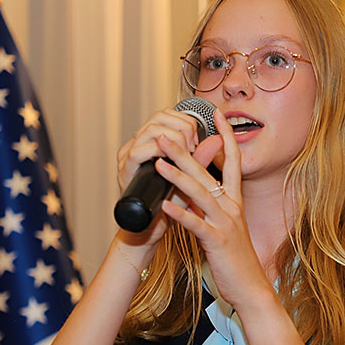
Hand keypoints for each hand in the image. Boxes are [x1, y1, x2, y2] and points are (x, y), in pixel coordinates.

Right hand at [114, 107, 220, 245]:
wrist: (152, 230)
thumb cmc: (170, 204)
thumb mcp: (190, 178)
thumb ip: (202, 158)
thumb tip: (219, 139)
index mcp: (151, 142)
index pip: (167, 114)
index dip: (186, 120)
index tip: (199, 136)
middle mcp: (137, 144)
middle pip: (158, 117)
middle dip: (182, 127)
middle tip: (194, 145)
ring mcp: (128, 156)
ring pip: (150, 130)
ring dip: (173, 139)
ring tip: (185, 152)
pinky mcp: (124, 170)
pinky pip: (138, 153)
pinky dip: (157, 153)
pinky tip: (170, 161)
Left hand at [155, 110, 272, 308]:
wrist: (250, 287)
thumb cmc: (235, 258)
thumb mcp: (224, 225)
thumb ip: (210, 205)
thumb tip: (192, 189)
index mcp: (234, 200)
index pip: (232, 160)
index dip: (224, 136)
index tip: (215, 114)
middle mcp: (232, 207)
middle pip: (208, 172)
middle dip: (185, 151)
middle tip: (165, 134)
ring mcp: (225, 223)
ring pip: (200, 193)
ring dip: (177, 176)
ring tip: (159, 162)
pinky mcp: (217, 241)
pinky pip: (196, 224)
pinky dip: (179, 214)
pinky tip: (165, 205)